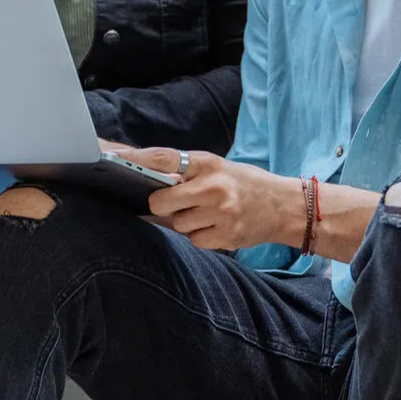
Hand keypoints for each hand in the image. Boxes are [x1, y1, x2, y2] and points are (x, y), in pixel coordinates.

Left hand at [133, 149, 300, 251]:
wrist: (283, 206)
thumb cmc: (243, 183)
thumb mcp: (218, 167)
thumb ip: (187, 172)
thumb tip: (144, 177)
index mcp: (208, 163)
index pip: (166, 159)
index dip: (139, 160)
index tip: (117, 159)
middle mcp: (214, 186)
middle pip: (161, 202)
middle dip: (162, 205)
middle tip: (176, 202)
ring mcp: (221, 213)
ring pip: (178, 224)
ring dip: (185, 222)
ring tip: (206, 213)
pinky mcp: (227, 236)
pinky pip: (194, 240)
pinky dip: (200, 236)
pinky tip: (216, 226)